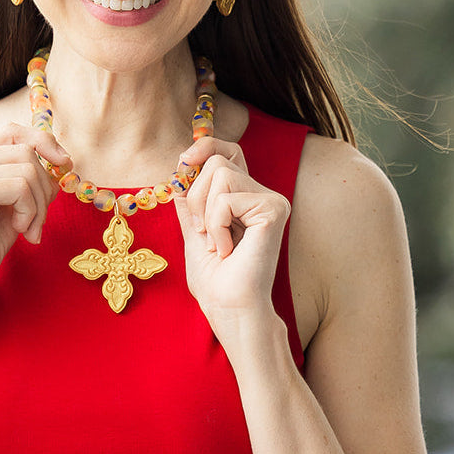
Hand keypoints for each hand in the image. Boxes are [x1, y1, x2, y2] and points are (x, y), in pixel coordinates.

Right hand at [0, 123, 69, 313]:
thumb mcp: (8, 208)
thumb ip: (26, 181)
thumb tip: (60, 161)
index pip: (11, 131)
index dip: (43, 142)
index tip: (64, 164)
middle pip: (25, 149)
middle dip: (44, 185)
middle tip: (39, 221)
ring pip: (28, 168)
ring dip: (39, 203)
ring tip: (29, 230)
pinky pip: (21, 186)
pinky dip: (30, 212)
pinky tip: (20, 232)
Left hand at [174, 137, 289, 330]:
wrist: (229, 307)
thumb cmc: (214, 279)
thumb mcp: (193, 231)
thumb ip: (190, 200)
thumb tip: (180, 167)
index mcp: (245, 197)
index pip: (227, 151)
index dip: (205, 146)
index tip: (183, 161)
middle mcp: (262, 194)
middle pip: (217, 159)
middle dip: (195, 193)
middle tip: (202, 230)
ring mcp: (271, 200)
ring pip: (220, 172)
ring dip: (205, 212)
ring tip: (218, 243)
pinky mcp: (273, 208)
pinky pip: (226, 199)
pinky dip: (216, 225)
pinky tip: (228, 249)